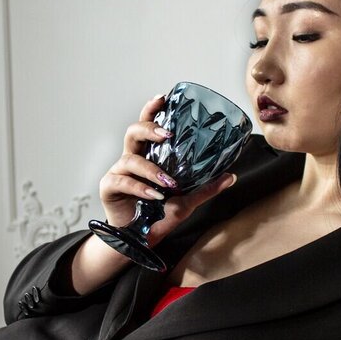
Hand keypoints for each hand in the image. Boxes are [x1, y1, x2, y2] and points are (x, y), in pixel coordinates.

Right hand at [98, 94, 236, 246]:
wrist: (139, 241)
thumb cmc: (158, 216)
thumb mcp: (186, 202)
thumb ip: (205, 188)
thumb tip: (231, 176)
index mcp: (147, 156)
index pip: (147, 127)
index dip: (151, 110)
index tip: (163, 98)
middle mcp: (131, 160)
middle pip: (132, 132)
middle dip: (149, 128)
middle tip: (168, 134)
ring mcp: (118, 173)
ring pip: (130, 158)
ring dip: (151, 169)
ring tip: (168, 182)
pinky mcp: (109, 188)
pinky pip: (123, 181)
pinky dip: (140, 187)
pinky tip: (153, 195)